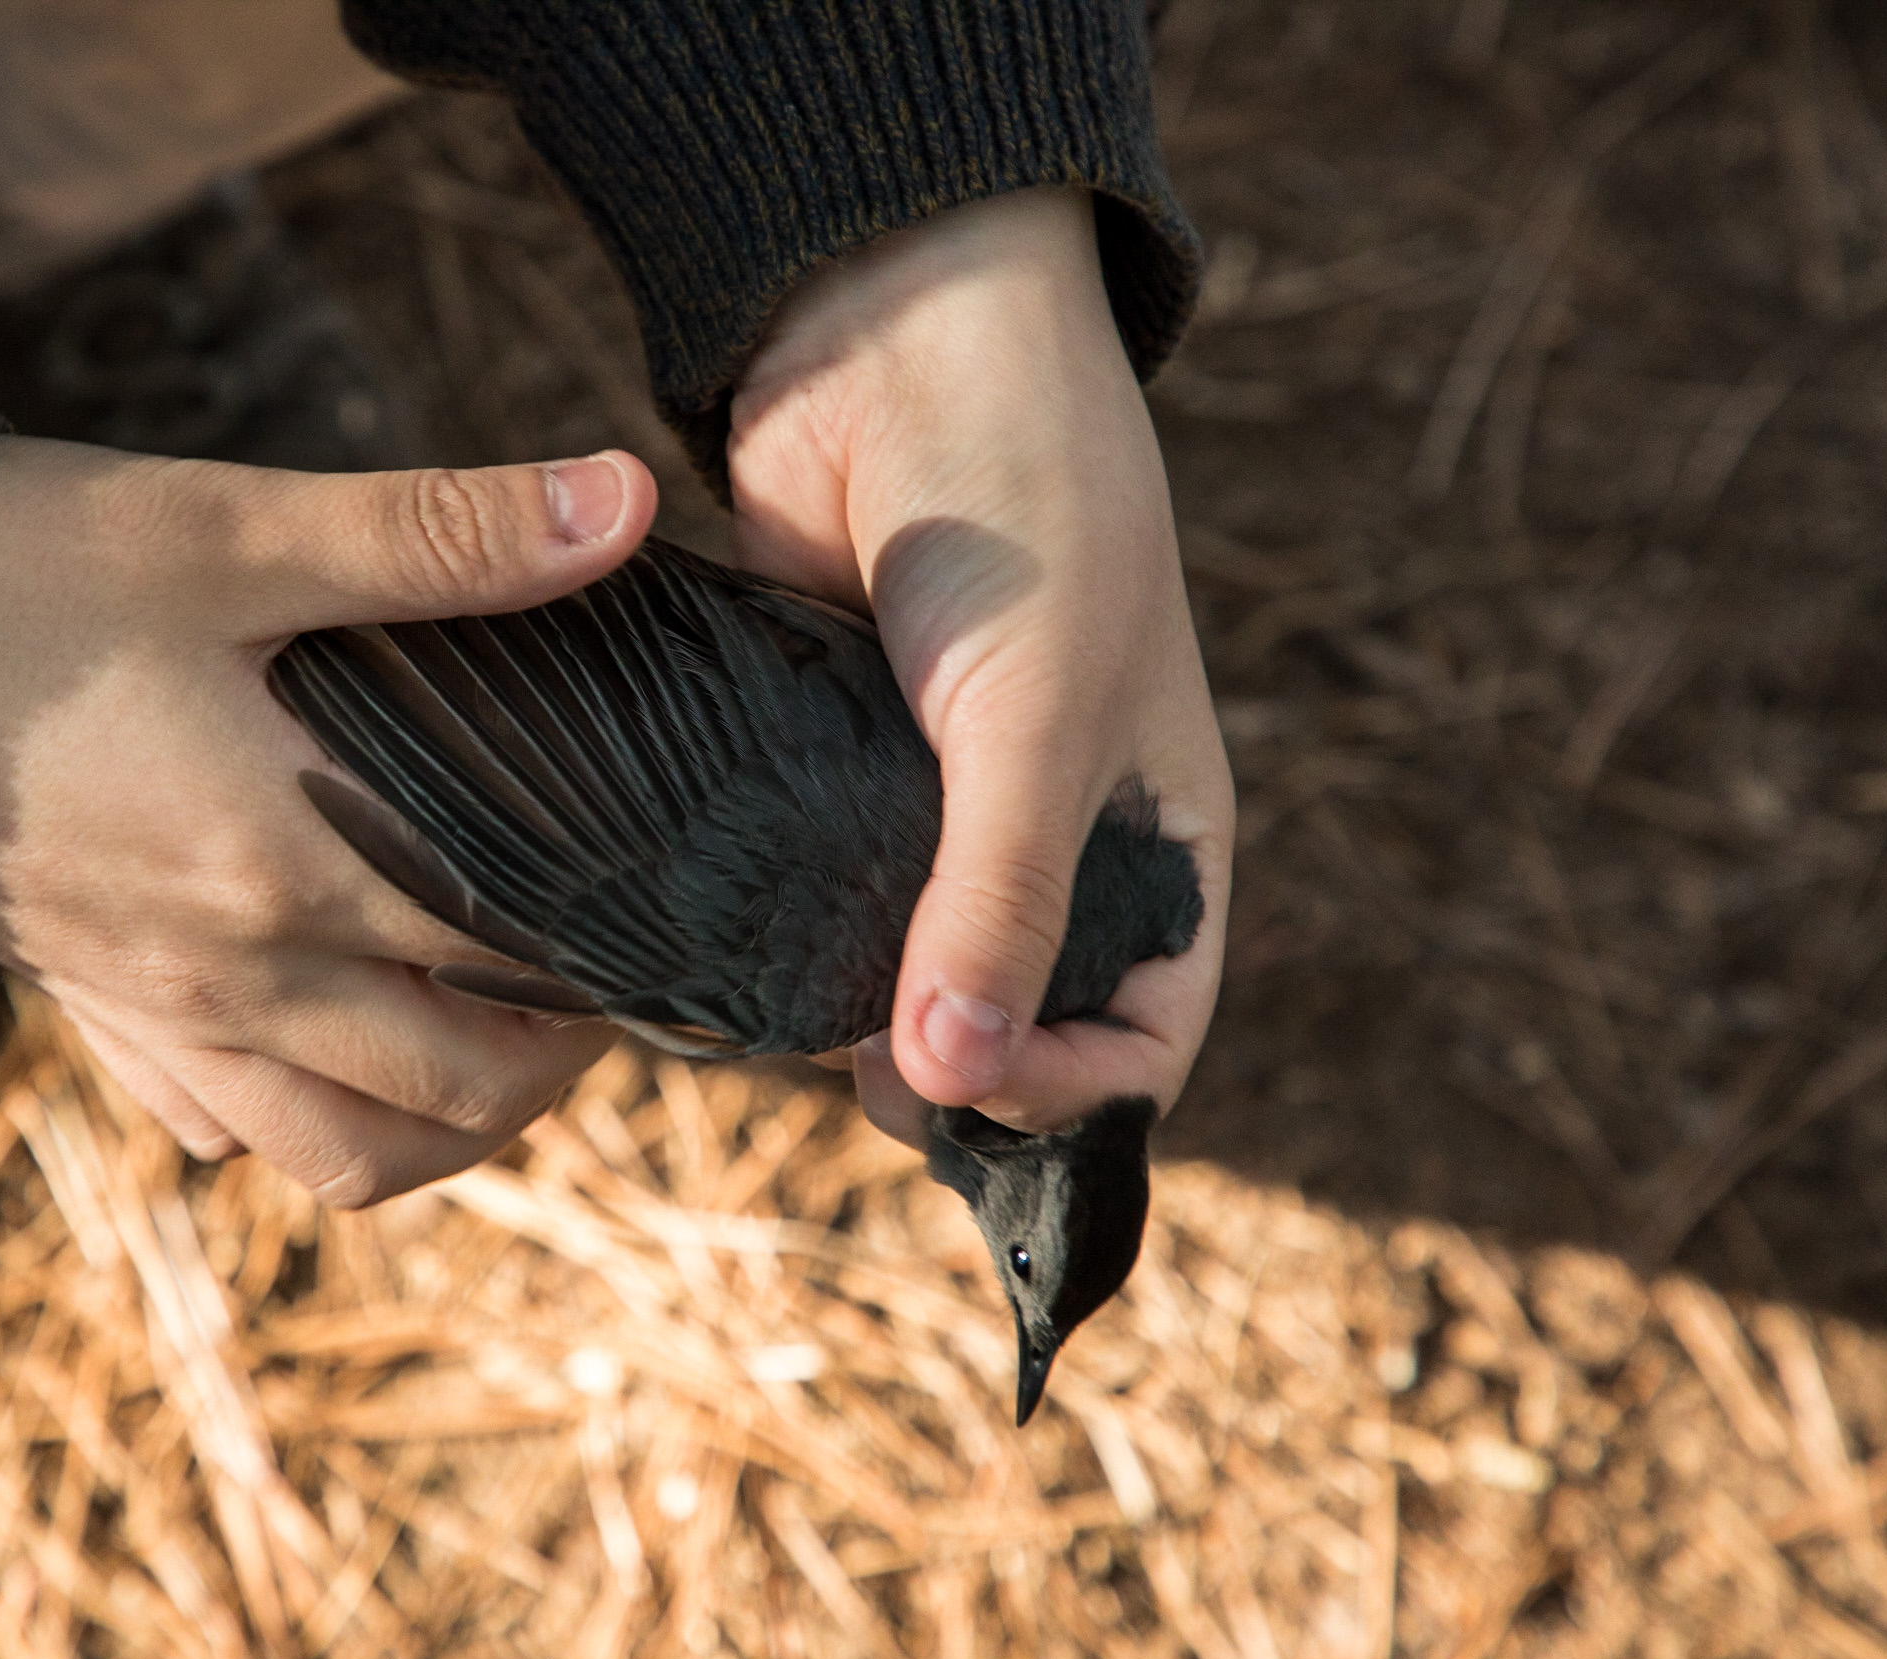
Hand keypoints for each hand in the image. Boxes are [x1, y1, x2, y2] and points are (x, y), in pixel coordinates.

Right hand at [0, 437, 654, 1204]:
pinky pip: (223, 1129)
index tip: (677, 912)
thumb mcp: (230, 529)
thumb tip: (618, 500)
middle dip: (558, 1064)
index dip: (625, 958)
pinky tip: (336, 1039)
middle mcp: (235, 974)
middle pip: (454, 1097)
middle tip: (605, 974)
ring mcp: (156, 1012)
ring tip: (494, 1036)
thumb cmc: (14, 571)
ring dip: (444, 1127)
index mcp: (293, 861)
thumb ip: (438, 532)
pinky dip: (306, 1121)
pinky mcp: (90, 1009)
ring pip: (343, 1156)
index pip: (519, 967)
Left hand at [730, 186, 1233, 1137]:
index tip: (973, 1089)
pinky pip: (805, 894)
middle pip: (1017, 1025)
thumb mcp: (1038, 718)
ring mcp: (932, 809)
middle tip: (861, 1075)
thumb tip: (950, 1083)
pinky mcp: (823, 769)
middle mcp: (1051, 839)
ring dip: (852, 1018)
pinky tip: (728, 954)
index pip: (1147, 1033)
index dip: (1077, 1094)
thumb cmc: (1025, 512)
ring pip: (899, 972)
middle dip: (952, 1078)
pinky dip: (775, 938)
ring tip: (789, 1018)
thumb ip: (1001, 899)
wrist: (895, 335)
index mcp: (1159, 839)